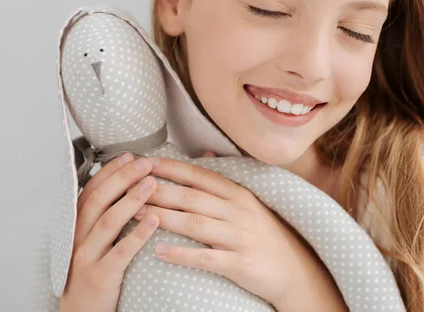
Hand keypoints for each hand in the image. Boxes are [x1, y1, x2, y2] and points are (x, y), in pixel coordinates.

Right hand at [59, 154, 160, 311]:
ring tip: (152, 184)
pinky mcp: (100, 276)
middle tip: (146, 162)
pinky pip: (120, 253)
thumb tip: (129, 184)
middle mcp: (78, 237)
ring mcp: (86, 257)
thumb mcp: (92, 239)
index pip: (92, 189)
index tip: (130, 155)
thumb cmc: (92, 269)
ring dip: (131, 200)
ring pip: (108, 222)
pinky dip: (137, 235)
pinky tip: (155, 220)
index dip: (111, 171)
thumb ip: (106, 213)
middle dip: (123, 178)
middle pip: (99, 200)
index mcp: (77, 224)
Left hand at [132, 152, 346, 309]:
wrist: (293, 269)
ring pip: (194, 224)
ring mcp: (239, 237)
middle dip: (159, 190)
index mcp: (238, 194)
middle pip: (192, 198)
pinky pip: (205, 257)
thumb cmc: (265, 233)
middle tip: (130, 186)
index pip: (199, 176)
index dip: (171, 168)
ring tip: (136, 213)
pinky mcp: (239, 263)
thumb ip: (224, 179)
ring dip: (163, 218)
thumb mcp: (249, 201)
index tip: (145, 162)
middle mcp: (238, 211)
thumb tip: (205, 154)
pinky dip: (181, 254)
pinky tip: (157, 251)